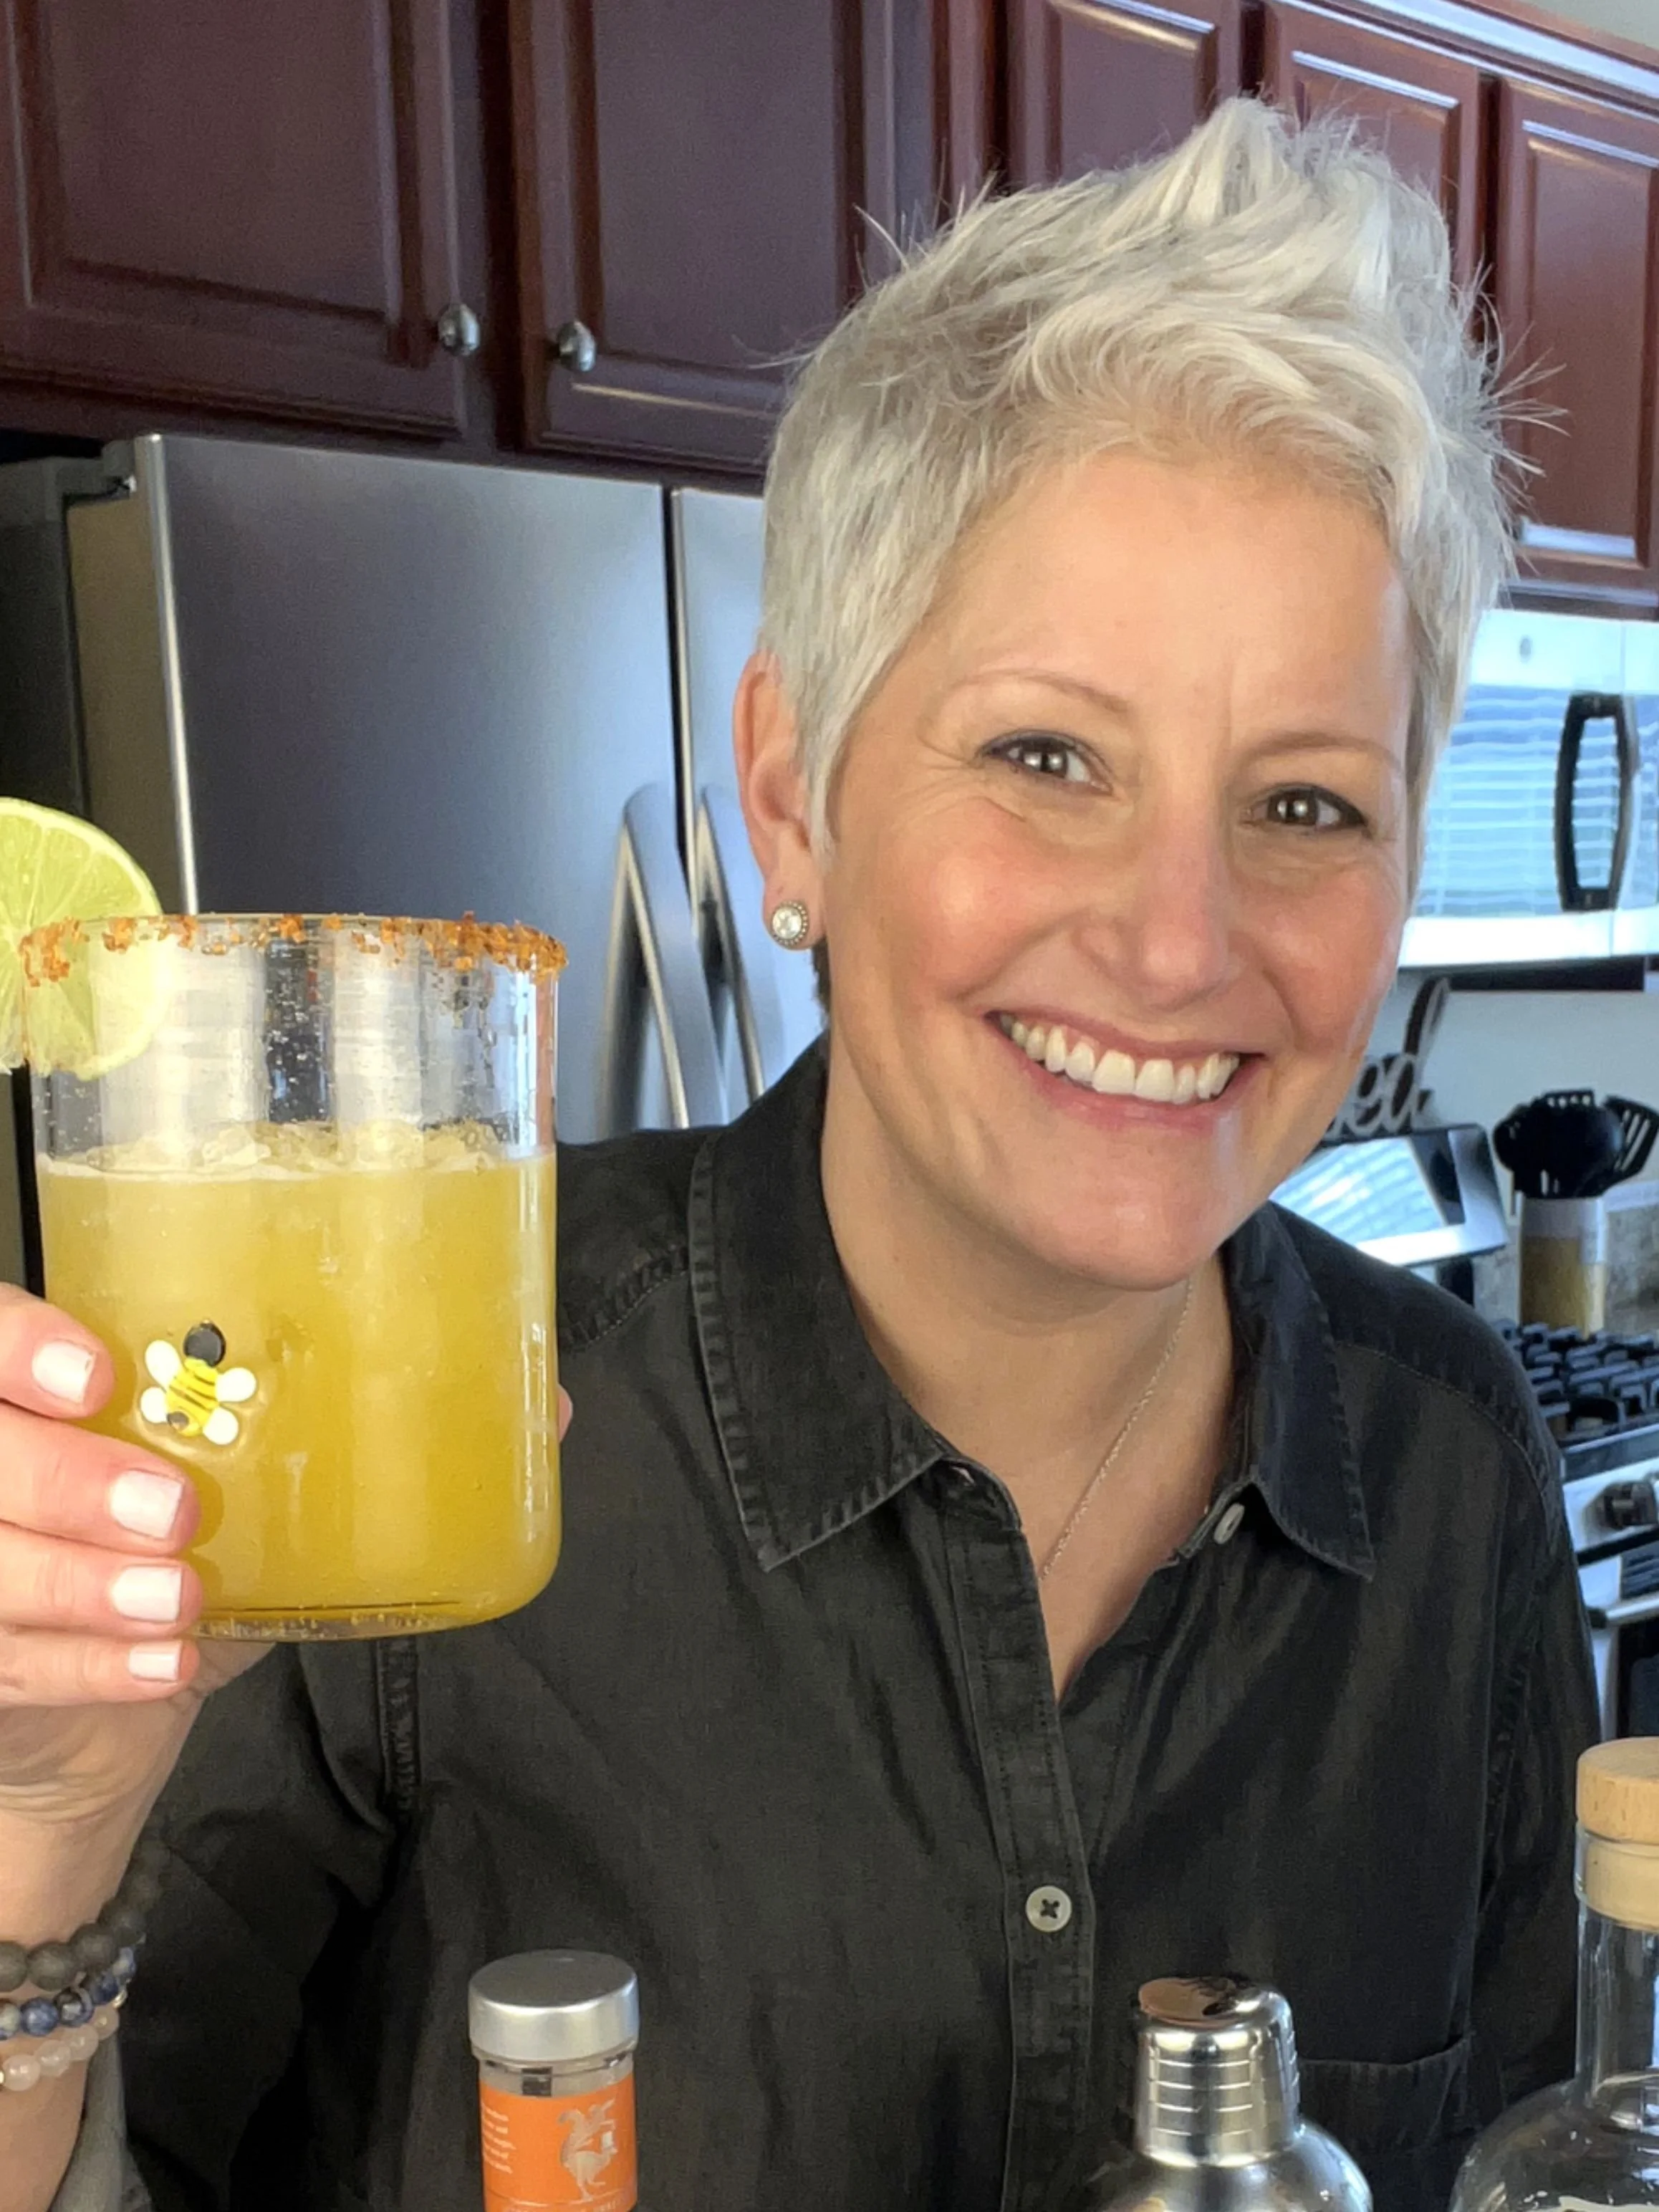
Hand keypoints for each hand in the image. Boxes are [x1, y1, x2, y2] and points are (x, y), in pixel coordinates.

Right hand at [0, 1289, 576, 1833]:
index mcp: (46, 1397)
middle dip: (71, 1478)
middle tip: (176, 1510)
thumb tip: (544, 1402)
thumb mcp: (271, 1499)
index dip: (18, 1344)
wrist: (101, 1711)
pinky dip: (86, 1667)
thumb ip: (371, 1443)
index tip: (97, 1372)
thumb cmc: (184, 1568)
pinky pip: (4, 1661)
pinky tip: (163, 1666)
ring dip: (84, 1582)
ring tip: (179, 1599)